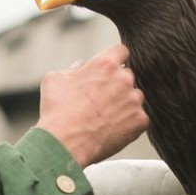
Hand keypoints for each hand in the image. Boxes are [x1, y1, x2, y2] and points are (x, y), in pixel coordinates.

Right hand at [36, 45, 148, 166]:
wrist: (65, 143)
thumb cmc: (57, 110)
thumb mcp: (55, 79)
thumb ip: (72, 69)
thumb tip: (80, 67)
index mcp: (105, 64)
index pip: (122, 51)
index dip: (115, 60)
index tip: (111, 70)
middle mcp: (124, 78)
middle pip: (128, 77)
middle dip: (117, 85)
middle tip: (101, 101)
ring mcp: (134, 100)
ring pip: (135, 98)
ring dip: (125, 104)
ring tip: (105, 118)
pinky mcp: (140, 121)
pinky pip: (139, 119)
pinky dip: (129, 124)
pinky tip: (112, 130)